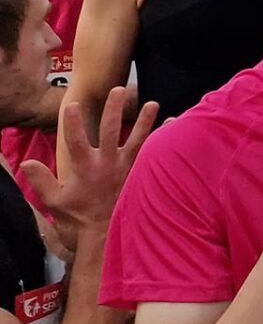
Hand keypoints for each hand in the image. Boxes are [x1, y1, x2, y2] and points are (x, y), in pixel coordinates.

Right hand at [20, 89, 157, 249]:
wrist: (104, 234)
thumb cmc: (78, 217)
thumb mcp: (55, 200)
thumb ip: (42, 180)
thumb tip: (27, 162)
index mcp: (85, 168)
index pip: (76, 141)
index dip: (74, 124)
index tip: (73, 104)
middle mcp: (107, 164)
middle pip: (110, 132)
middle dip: (113, 110)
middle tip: (119, 89)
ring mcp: (126, 168)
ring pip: (138, 140)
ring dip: (145, 121)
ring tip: (153, 103)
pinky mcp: (139, 173)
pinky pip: (154, 154)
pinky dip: (164, 140)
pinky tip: (174, 125)